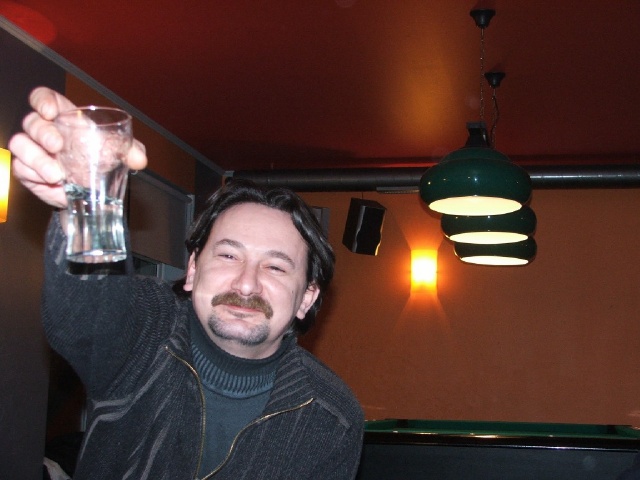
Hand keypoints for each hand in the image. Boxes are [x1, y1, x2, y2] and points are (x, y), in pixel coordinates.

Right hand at [9, 87, 147, 207]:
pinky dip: (34, 173)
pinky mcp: (29, 171)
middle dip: (42, 132)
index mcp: (65, 118)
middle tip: (57, 146)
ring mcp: (35, 151)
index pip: (44, 98)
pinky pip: (21, 167)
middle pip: (32, 121)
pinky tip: (50, 180)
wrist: (92, 192)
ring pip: (21, 144)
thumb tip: (140, 159)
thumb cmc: (100, 161)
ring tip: (56, 174)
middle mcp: (45, 131)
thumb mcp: (118, 153)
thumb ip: (131, 150)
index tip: (50, 111)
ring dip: (36, 158)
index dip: (42, 100)